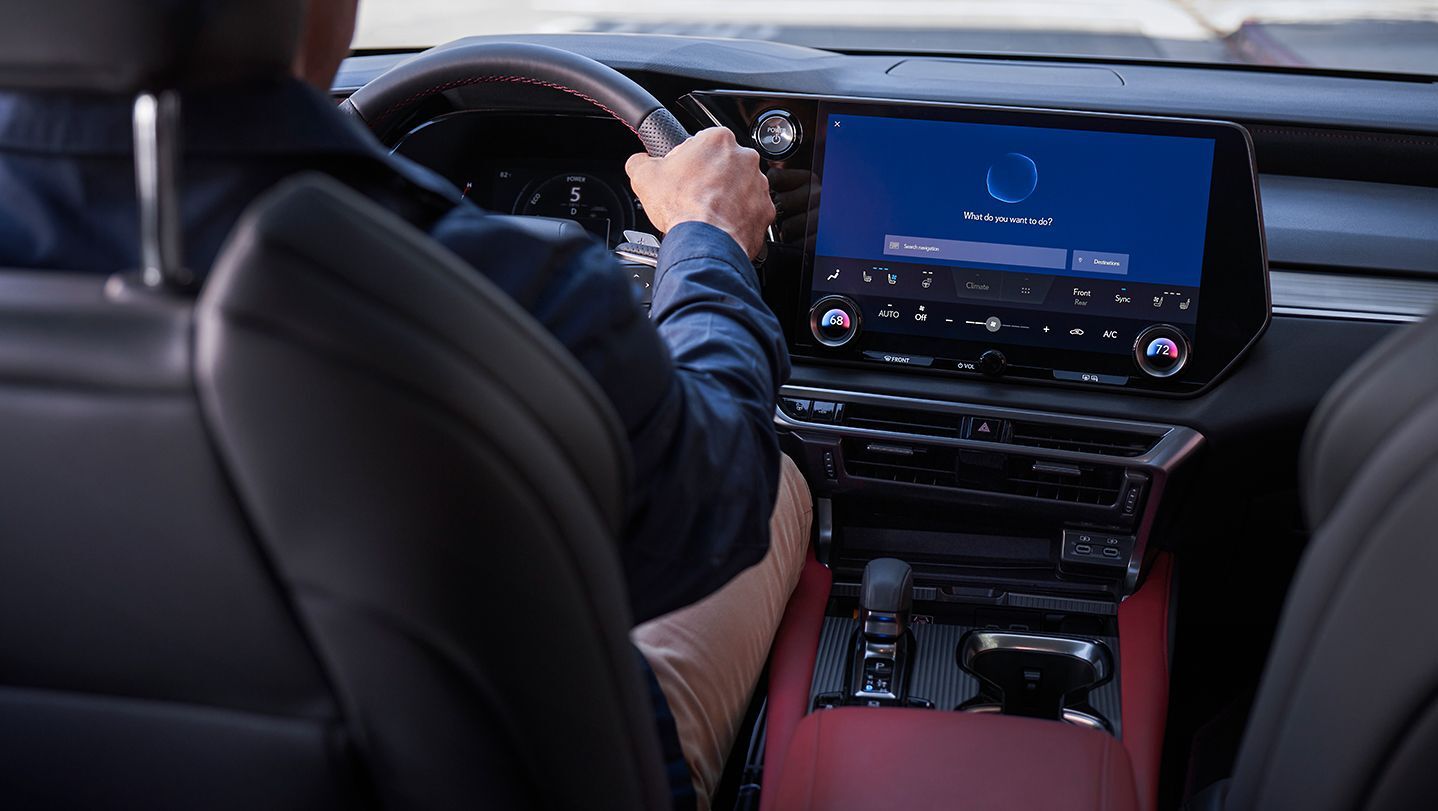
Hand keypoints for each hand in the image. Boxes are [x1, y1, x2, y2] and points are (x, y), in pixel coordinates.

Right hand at [626, 127, 773, 258]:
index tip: (682, 175)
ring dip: (727, 197)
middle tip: (694, 195)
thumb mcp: (644, 176)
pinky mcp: (765, 210)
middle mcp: (744, 158)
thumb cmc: (681, 207)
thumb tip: (639, 161)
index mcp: (718, 140)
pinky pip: (751, 211)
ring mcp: (758, 185)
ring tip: (707, 212)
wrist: (703, 243)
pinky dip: (739, 218)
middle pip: (724, 164)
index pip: (701, 143)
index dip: (688, 160)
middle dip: (711, 178)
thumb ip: (640, 161)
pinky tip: (721, 225)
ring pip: (741, 187)